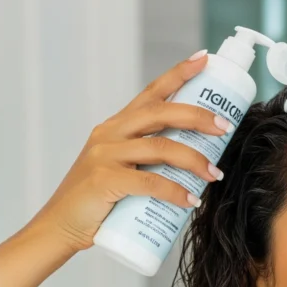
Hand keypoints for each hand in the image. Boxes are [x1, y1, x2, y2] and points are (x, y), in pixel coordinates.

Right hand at [32, 51, 230, 254]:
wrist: (61, 226)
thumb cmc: (98, 202)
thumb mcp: (122, 170)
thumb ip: (148, 163)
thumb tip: (194, 166)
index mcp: (116, 126)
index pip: (151, 93)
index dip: (178, 74)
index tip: (205, 60)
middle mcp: (110, 133)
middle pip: (161, 113)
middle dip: (197, 117)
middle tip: (224, 128)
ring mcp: (105, 155)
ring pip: (161, 148)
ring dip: (194, 160)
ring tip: (214, 174)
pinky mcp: (105, 180)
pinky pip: (150, 182)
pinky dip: (174, 192)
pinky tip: (190, 201)